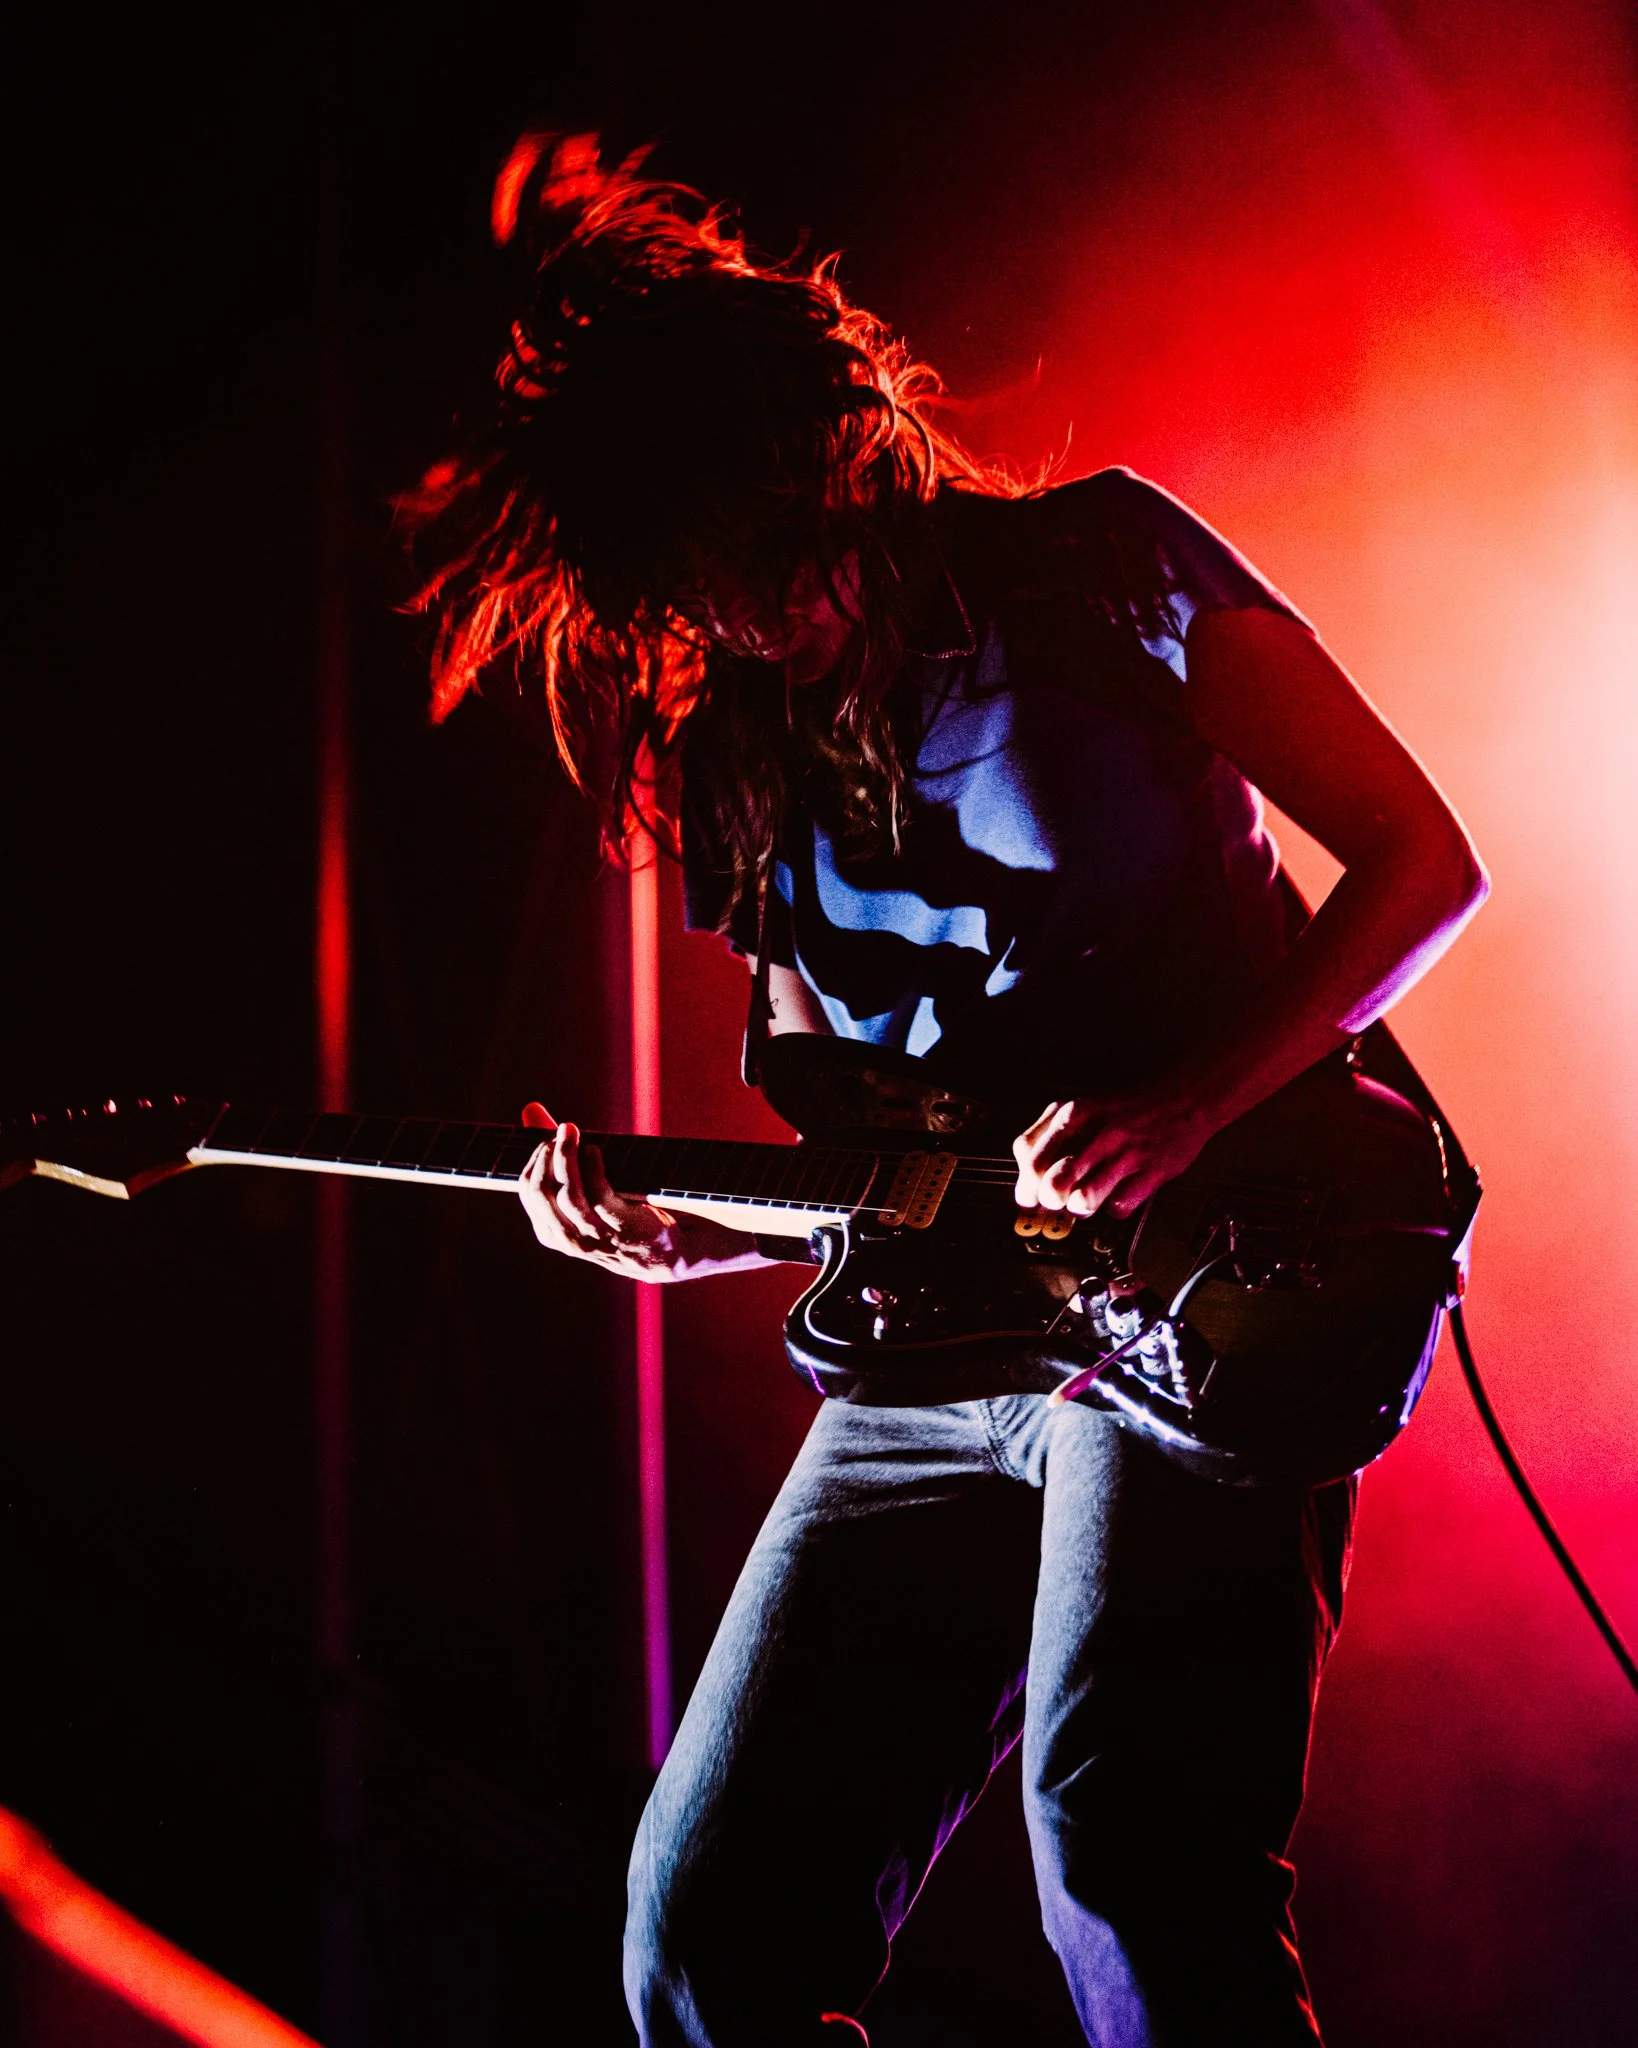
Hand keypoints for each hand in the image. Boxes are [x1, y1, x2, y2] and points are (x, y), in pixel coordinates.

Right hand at [516, 1101, 762, 1281]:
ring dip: (566, 1159)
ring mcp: (596, 1237)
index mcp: (554, 1232)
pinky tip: (594, 1150)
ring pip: (567, 1197)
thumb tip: (529, 1110)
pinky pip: (598, 1197)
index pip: (528, 1193)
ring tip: (571, 1132)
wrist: (669, 1250)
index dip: (532, 1160)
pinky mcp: (623, 1228)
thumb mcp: (585, 1187)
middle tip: (560, 1130)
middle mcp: (570, 1238)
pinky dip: (592, 1171)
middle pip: (541, 1195)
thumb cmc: (622, 1211)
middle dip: (546, 1158)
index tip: (545, 1137)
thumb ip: (557, 1152)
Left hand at [1012, 1086, 1218, 1217]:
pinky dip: (1113, 1208)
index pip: (1029, 1156)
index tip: (1029, 1193)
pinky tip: (1116, 1194)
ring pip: (1083, 1201)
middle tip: (1056, 1200)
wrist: (1184, 1099)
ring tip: (1084, 1200)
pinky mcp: (1152, 1173)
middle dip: (1049, 1200)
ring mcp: (1127, 1154)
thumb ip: (1051, 1133)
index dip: (1025, 1182)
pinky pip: (1119, 1207)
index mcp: (1075, 1114)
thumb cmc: (1128, 1108)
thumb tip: (1026, 1171)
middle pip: (1052, 1184)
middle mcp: (1098, 1134)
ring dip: (1079, 1208)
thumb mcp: (1083, 1106)